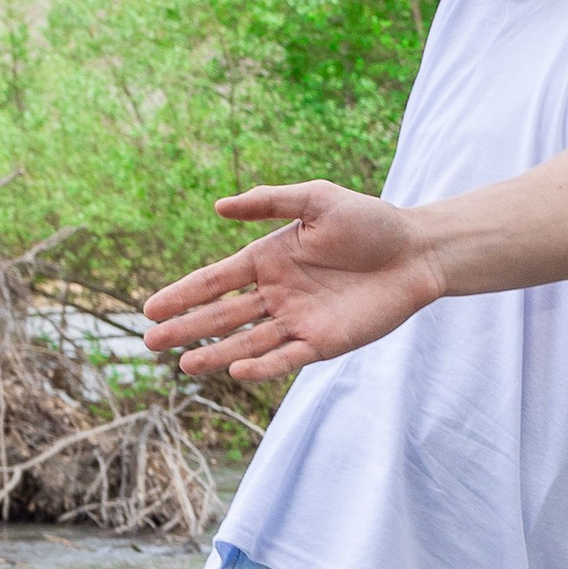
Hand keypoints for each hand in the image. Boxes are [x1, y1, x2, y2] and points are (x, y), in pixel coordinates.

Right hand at [143, 182, 443, 381]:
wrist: (418, 251)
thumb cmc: (370, 221)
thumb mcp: (316, 199)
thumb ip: (269, 202)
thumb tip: (218, 207)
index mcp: (267, 260)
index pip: (215, 282)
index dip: (182, 294)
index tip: (149, 309)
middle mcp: (276, 294)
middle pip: (221, 316)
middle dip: (186, 329)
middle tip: (150, 343)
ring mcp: (297, 320)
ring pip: (247, 342)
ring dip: (216, 354)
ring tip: (184, 365)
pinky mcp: (324, 342)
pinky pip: (286, 358)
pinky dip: (262, 366)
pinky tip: (236, 370)